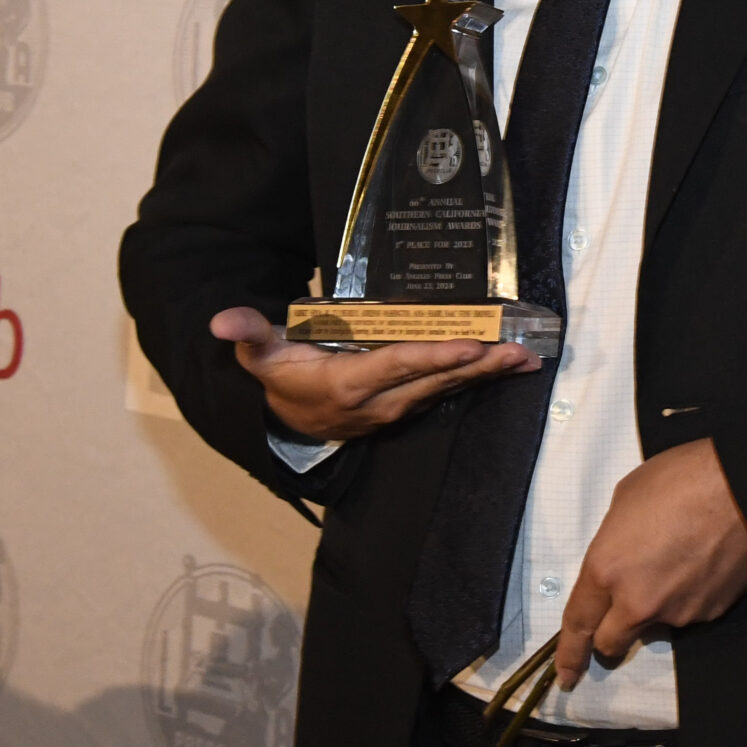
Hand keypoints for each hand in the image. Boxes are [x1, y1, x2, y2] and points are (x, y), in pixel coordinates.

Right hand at [212, 306, 536, 442]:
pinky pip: (445, 390)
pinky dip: (477, 378)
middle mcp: (380, 402)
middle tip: (519, 351)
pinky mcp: (406, 406)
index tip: (470, 347)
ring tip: (525, 357)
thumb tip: (221, 321)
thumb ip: (247, 334)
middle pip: (435, 380)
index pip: (398, 367)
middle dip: (479, 366)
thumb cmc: (280, 378)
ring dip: (487, 374)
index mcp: (348, 385)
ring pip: (447, 388)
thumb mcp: (260, 357)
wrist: (286, 424)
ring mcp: (397, 408)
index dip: (435, 358)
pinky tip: (505, 367)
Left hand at [555, 438, 746, 689]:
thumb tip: (620, 557)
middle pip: (612, 642)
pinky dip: (688, 596)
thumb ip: (614, 540)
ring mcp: (677, 612)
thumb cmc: (681, 479)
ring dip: (656, 605)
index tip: (566, 674)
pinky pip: (689, 612)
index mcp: (606, 569)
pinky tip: (701, 563)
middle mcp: (638, 601)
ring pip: (655, 624)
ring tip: (678, 558)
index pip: (578, 623)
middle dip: (610, 636)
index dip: (569, 653)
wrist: (744, 487)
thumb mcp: (626, 499)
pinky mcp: (710, 613)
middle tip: (620, 615)